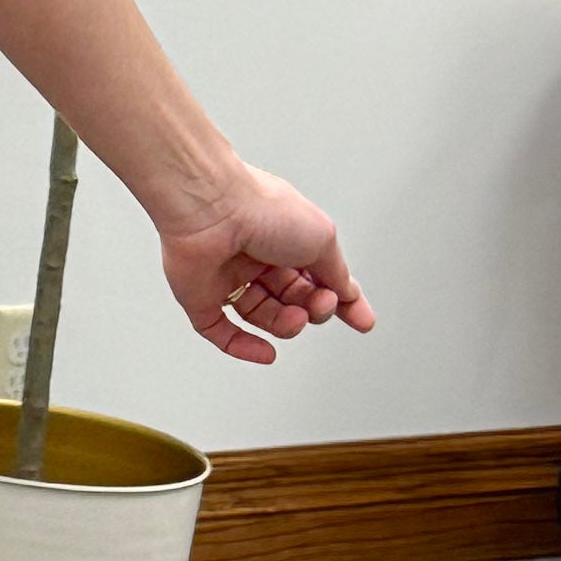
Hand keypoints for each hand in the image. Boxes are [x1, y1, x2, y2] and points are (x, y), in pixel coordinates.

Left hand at [157, 162, 373, 365]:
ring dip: (285, 325)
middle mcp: (255, 255)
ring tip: (296, 318)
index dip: (342, 300)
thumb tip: (347, 293)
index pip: (318, 275)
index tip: (362, 320)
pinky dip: (243, 346)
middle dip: (314, 309)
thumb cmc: (261, 209)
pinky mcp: (198, 295)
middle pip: (292, 299)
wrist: (210, 207)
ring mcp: (225, 275)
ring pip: (261, 316)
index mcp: (285, 236)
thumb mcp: (321, 239)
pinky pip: (218, 330)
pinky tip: (266, 353)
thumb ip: (336, 272)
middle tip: (322, 305)